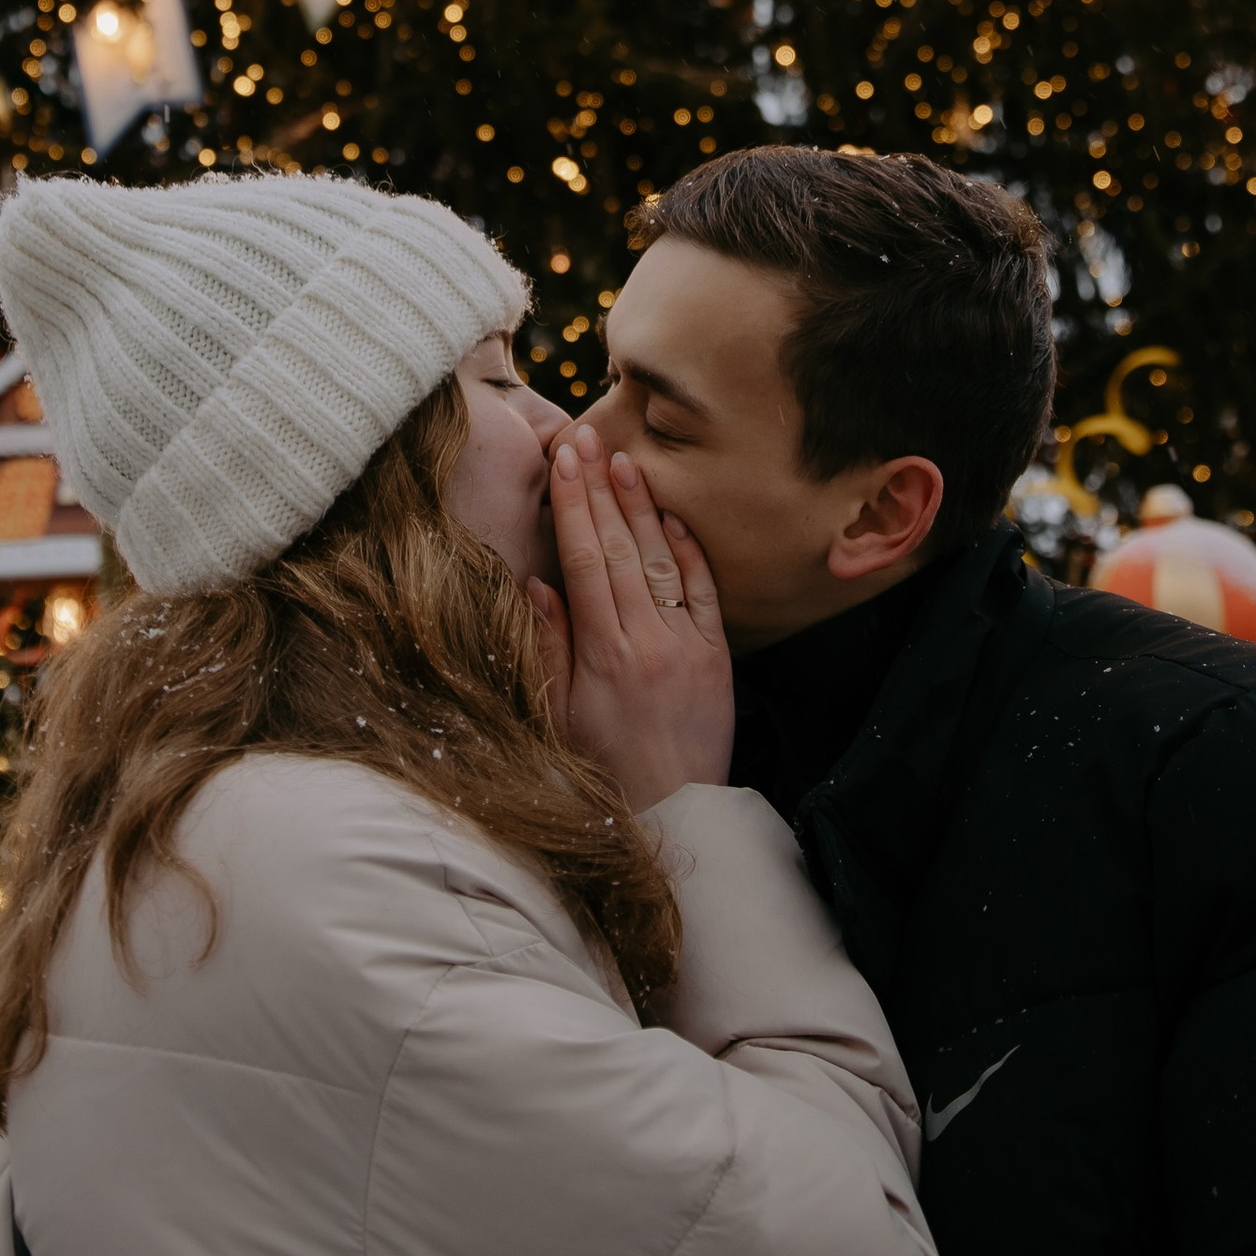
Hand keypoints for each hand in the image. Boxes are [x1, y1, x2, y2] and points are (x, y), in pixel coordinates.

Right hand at [529, 429, 733, 809]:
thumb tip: (535, 583)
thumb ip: (549, 647)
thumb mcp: (558, 717)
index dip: (572, 506)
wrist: (677, 817)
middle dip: (600, 488)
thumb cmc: (604, 773)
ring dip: (641, 508)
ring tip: (624, 461)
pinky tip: (672, 518)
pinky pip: (705, 593)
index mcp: (604, 655)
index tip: (562, 461)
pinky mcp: (719, 659)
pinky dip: (689, 552)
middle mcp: (649, 642)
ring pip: (661, 562)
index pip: (583, 561)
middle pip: (619, 549)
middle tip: (586, 437)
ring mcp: (689, 647)